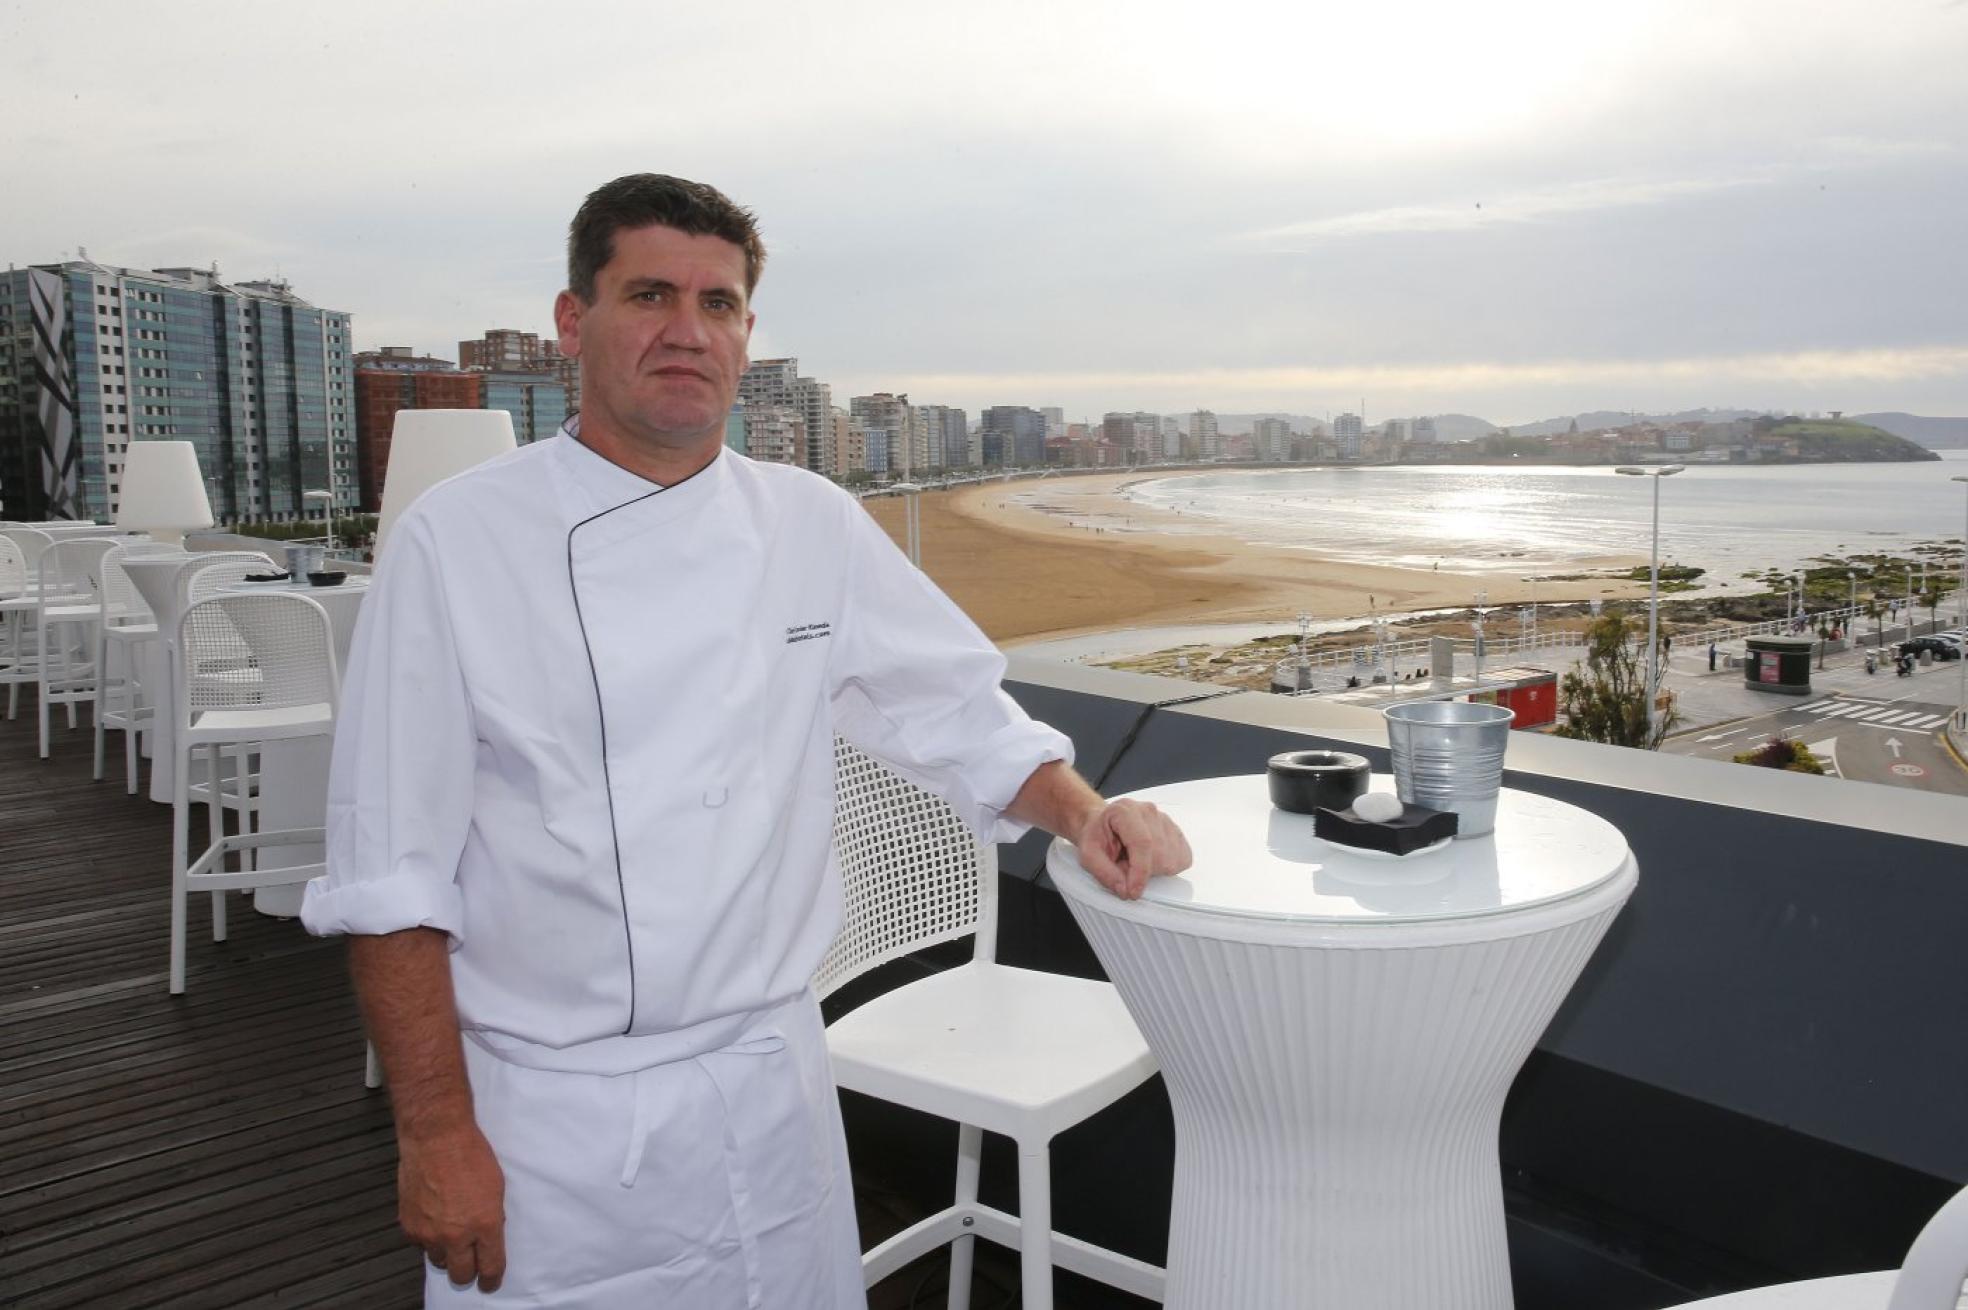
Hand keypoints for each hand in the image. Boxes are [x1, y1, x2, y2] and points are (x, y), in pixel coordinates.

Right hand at [398, 1122, 506, 1292]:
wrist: (436, 1138)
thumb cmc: (470, 1154)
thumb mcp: (496, 1187)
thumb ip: (492, 1216)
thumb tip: (488, 1233)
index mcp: (485, 1224)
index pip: (490, 1267)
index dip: (491, 1279)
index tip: (490, 1282)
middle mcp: (456, 1235)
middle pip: (461, 1274)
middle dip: (468, 1273)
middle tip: (470, 1264)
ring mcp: (430, 1233)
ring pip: (439, 1261)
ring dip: (446, 1253)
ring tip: (450, 1235)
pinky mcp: (409, 1226)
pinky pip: (420, 1245)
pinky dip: (427, 1238)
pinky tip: (433, 1219)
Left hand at [1074, 798, 1191, 899]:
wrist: (1104, 824)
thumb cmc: (1097, 836)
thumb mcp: (1088, 854)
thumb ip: (1104, 872)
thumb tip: (1125, 889)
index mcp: (1125, 811)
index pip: (1142, 843)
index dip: (1140, 873)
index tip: (1133, 892)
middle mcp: (1148, 812)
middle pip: (1159, 854)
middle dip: (1143, 873)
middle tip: (1124, 867)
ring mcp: (1165, 820)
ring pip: (1173, 859)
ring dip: (1154, 870)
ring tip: (1135, 861)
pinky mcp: (1176, 832)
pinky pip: (1183, 858)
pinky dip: (1168, 867)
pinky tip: (1150, 861)